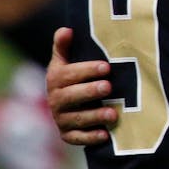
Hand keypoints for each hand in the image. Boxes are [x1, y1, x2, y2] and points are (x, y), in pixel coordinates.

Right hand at [46, 27, 116, 146]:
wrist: (65, 105)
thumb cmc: (71, 78)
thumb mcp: (64, 61)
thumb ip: (63, 46)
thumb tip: (67, 29)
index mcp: (55, 80)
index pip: (69, 74)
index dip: (87, 70)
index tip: (106, 67)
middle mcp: (55, 100)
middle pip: (72, 97)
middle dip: (90, 92)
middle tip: (109, 87)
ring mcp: (61, 119)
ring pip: (77, 118)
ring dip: (95, 116)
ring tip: (113, 114)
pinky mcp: (67, 135)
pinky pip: (77, 138)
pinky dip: (90, 138)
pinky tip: (105, 134)